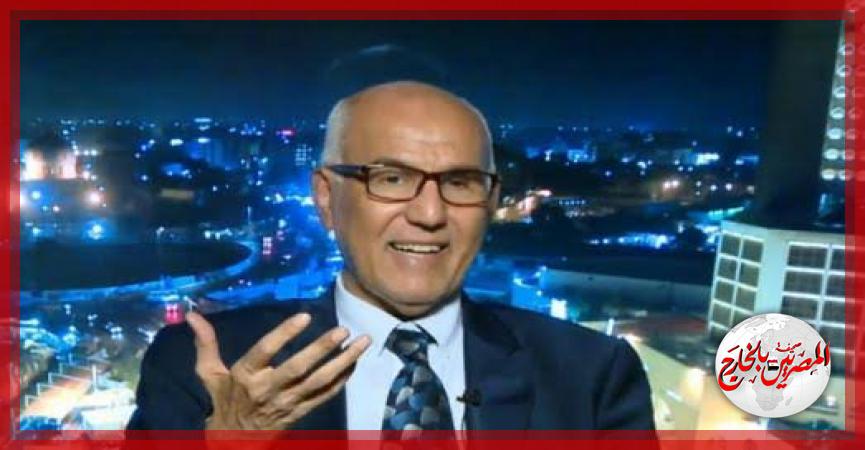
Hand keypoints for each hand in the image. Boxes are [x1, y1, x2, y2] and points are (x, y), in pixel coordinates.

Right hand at [186, 311, 370, 430]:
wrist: (233, 442)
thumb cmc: (224, 401)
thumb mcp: (210, 374)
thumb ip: (206, 344)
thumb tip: (192, 315)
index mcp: (246, 376)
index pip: (265, 351)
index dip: (284, 334)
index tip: (305, 316)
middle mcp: (268, 389)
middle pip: (298, 368)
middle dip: (322, 349)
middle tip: (343, 330)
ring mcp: (288, 403)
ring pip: (319, 382)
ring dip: (343, 362)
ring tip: (362, 342)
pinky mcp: (301, 412)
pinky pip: (326, 396)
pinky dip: (343, 379)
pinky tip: (356, 362)